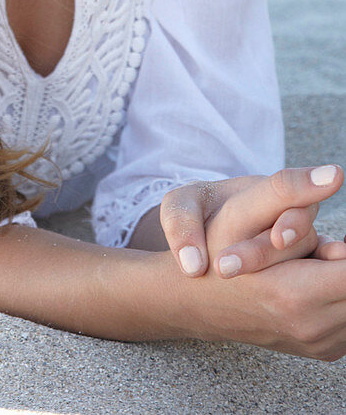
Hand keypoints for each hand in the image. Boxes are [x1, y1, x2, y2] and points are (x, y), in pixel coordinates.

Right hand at [171, 175, 345, 359]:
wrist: (193, 297)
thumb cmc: (214, 243)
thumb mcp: (242, 208)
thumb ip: (290, 191)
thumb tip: (336, 174)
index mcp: (292, 294)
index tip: (336, 241)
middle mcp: (309, 325)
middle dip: (343, 257)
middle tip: (332, 243)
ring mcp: (319, 342)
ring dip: (344, 274)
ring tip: (325, 254)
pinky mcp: (324, 348)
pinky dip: (344, 291)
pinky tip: (326, 272)